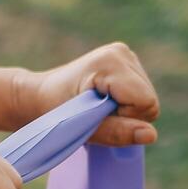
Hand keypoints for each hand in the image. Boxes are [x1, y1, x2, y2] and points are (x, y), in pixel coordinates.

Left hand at [16, 42, 159, 146]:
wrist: (36, 96)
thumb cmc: (52, 112)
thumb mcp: (81, 127)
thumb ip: (117, 132)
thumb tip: (151, 135)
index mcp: (111, 62)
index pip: (145, 102)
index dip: (125, 119)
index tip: (96, 117)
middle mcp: (122, 53)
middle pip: (148, 100)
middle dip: (125, 116)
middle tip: (93, 115)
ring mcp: (125, 55)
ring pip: (146, 99)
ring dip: (123, 111)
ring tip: (94, 108)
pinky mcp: (125, 62)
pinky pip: (140, 95)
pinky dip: (123, 105)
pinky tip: (101, 102)